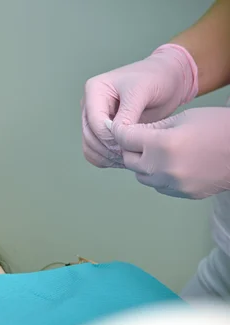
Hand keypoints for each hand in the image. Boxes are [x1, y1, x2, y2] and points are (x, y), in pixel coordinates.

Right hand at [82, 44, 197, 167]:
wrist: (168, 80)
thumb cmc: (157, 78)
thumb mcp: (142, 92)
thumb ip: (128, 114)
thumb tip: (116, 136)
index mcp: (94, 89)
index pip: (95, 123)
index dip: (111, 138)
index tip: (132, 144)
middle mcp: (90, 105)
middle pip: (90, 136)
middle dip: (109, 149)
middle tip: (133, 155)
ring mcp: (93, 119)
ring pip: (89, 147)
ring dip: (107, 157)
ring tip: (130, 159)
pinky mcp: (101, 131)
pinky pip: (95, 152)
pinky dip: (107, 159)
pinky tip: (125, 159)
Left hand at [112, 107, 229, 198]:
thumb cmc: (219, 127)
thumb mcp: (184, 117)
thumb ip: (152, 127)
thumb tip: (127, 131)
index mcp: (164, 145)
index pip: (126, 139)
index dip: (120, 131)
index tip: (117, 128)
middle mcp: (164, 169)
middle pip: (129, 160)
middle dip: (131, 149)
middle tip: (139, 139)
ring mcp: (173, 185)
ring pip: (141, 176)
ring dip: (143, 163)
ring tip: (159, 151)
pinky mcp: (182, 194)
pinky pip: (158, 185)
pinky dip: (158, 175)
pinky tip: (173, 163)